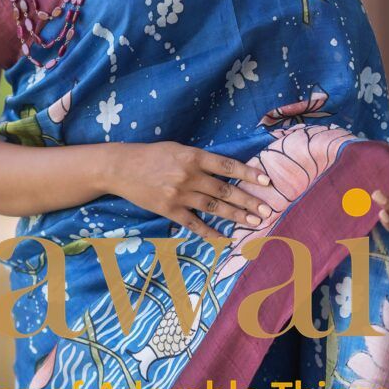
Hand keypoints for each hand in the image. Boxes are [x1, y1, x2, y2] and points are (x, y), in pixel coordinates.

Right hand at [109, 141, 279, 247]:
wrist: (120, 168)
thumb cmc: (151, 155)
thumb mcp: (178, 149)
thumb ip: (200, 160)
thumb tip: (226, 170)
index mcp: (193, 157)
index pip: (227, 166)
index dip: (249, 174)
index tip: (267, 182)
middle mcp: (189, 176)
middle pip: (225, 190)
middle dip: (249, 201)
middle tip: (267, 210)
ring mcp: (180, 195)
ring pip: (215, 208)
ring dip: (237, 217)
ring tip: (254, 223)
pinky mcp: (170, 210)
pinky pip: (195, 224)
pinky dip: (211, 232)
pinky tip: (225, 239)